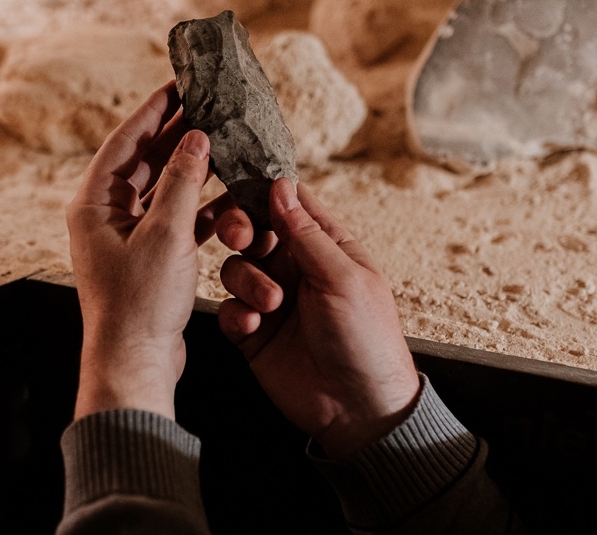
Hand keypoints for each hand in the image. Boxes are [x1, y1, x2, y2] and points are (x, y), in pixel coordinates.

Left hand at [67, 81, 221, 419]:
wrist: (136, 362)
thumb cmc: (140, 302)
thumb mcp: (165, 233)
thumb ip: (181, 180)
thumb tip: (196, 138)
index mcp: (95, 202)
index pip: (127, 139)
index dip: (155, 109)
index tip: (179, 83)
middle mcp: (107, 214)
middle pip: (145, 160)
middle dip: (177, 133)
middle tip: (206, 105)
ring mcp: (128, 235)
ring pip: (163, 188)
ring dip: (191, 168)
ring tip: (220, 142)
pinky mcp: (149, 255)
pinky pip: (175, 217)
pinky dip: (198, 205)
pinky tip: (225, 194)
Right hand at [216, 179, 419, 458]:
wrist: (358, 410)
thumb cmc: (366, 338)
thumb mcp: (342, 278)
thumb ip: (307, 233)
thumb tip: (281, 186)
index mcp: (324, 246)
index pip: (289, 203)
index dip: (264, 191)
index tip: (240, 185)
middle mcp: (295, 266)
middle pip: (254, 229)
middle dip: (240, 228)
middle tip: (240, 238)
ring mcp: (272, 297)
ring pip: (236, 267)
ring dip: (246, 280)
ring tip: (270, 305)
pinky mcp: (253, 331)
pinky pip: (229, 308)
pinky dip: (236, 313)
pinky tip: (253, 327)